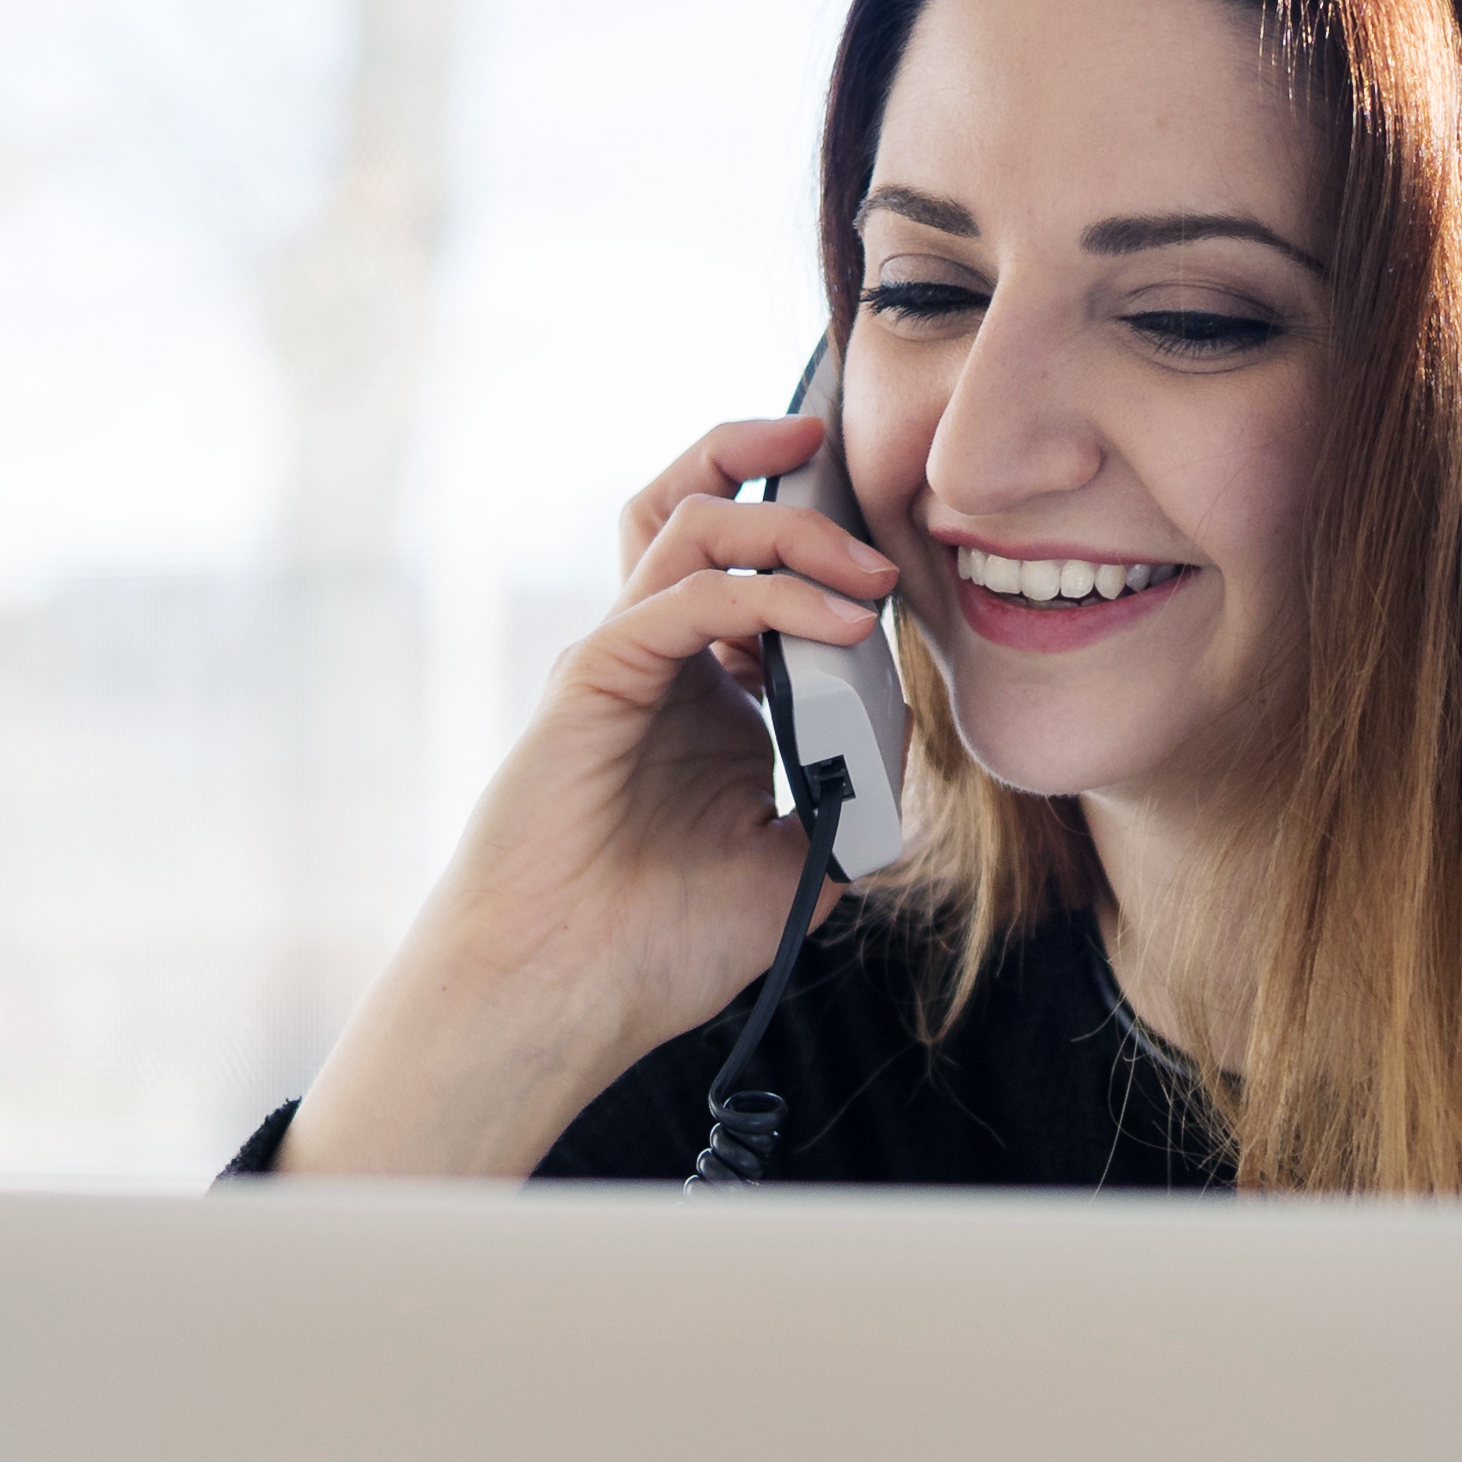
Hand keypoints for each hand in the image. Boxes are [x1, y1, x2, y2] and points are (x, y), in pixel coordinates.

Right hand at [279, 414, 900, 1177]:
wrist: (565, 998)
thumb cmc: (652, 946)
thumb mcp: (788, 871)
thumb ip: (838, 813)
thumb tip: (896, 781)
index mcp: (696, 695)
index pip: (745, 571)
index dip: (816, 548)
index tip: (891, 573)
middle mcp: (652, 661)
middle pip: (690, 506)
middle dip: (767, 463)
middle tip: (848, 465)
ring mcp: (618, 661)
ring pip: (689, 524)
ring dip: (788, 523)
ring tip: (864, 562)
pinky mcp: (593, 678)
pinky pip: (686, 598)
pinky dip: (772, 594)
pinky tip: (839, 624)